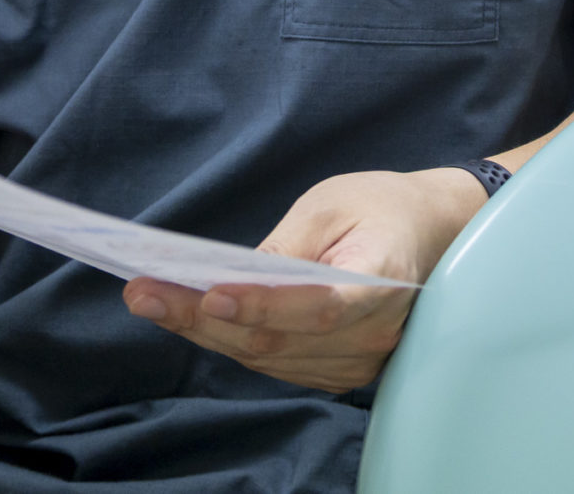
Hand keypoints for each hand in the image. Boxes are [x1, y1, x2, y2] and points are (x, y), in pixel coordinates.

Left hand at [123, 167, 487, 391]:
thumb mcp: (331, 203)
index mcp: (381, 281)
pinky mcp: (341, 370)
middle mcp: (373, 334)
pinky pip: (277, 364)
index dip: (261, 307)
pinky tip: (192, 317)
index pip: (317, 307)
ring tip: (153, 301)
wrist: (429, 230)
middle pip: (278, 342)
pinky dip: (232, 342)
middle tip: (144, 294)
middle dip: (204, 319)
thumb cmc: (378, 206)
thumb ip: (285, 245)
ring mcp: (359, 361)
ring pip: (269, 359)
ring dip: (207, 333)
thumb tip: (227, 280)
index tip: (208, 293)